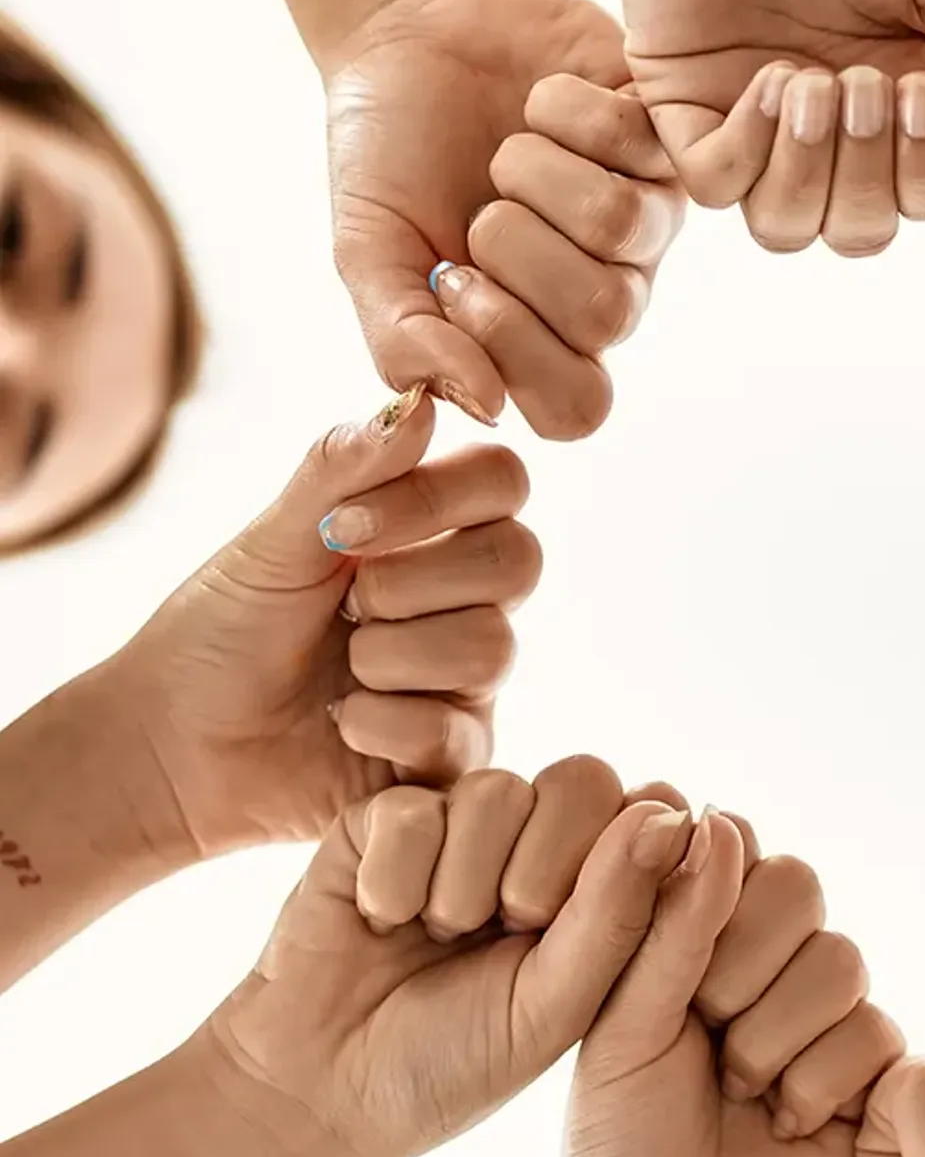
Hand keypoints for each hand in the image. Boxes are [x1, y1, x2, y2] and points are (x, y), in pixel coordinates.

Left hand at [123, 392, 538, 861]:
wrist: (175, 743)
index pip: (502, 483)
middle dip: (413, 580)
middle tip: (344, 606)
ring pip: (491, 646)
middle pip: (518, 560)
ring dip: (389, 656)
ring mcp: (466, 680)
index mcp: (431, 535)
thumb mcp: (275, 538)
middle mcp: (464, 601)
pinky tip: (341, 724)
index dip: (440, 497)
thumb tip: (423, 401)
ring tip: (341, 672)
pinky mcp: (454, 756)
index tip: (347, 526)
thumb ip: (344, 469)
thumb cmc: (225, 632)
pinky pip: (455, 728)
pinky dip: (380, 723)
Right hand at [202, 764, 687, 1156]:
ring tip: (437, 937)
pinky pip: (414, 808)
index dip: (620, 859)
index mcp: (600, 889)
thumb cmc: (455, 1063)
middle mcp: (536, 845)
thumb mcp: (556, 1004)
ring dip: (465, 884)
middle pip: (582, 780)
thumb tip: (674, 812)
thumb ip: (621, 910)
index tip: (574, 934)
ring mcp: (461, 826)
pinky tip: (380, 922)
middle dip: (545, 868)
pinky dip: (396, 878)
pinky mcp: (380, 819)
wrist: (320, 1091)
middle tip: (504, 933)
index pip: (648, 814)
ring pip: (497, 791)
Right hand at [322, 0, 638, 436]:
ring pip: (621, 229)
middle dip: (517, 251)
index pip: (579, 408)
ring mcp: (645, 217)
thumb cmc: (390, 151)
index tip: (457, 285)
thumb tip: (486, 407)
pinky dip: (562, 109)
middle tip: (480, 210)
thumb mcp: (368, 253)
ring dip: (536, 174)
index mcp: (542, 340)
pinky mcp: (664, 137)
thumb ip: (406, 341)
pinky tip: (540, 99)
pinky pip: (633, 142)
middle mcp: (607, 289)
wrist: (409, 24)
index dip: (519, 354)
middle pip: (604, 318)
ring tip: (507, 149)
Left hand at [565, 820, 903, 1156]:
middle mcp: (760, 959)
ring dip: (776, 1035)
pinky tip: (784, 1127)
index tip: (664, 974)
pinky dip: (820, 1083)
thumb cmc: (620, 1147)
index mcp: (688, 930)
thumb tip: (712, 816)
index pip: (730, 846)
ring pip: (840, 959)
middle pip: (798, 887)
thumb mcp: (624, 1027)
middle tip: (703, 1036)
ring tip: (738, 1092)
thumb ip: (668, 923)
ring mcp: (820, 1012)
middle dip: (742, 967)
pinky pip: (875, 1032)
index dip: (708, 900)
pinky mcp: (873, 1072)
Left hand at [671, 60, 924, 258]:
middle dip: (867, 175)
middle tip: (864, 85)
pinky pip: (717, 186)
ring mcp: (758, 125)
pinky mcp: (687, 110)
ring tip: (810, 82)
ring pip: (784, 228)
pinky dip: (749, 147)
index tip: (924, 94)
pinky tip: (769, 77)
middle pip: (858, 232)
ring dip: (808, 171)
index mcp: (905, 99)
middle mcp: (833, 127)